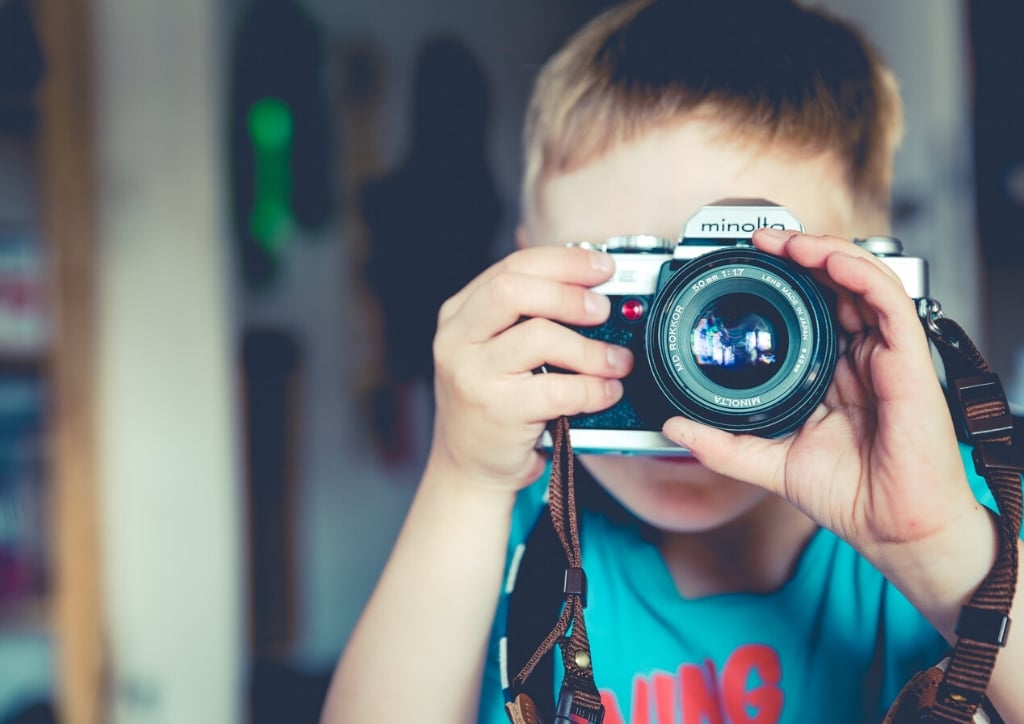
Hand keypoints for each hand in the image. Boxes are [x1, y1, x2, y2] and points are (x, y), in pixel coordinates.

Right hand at [429, 245, 633, 493]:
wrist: (468, 468)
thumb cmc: (492, 405)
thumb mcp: (494, 351)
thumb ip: (527, 316)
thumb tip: (591, 287)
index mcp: (459, 315)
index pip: (512, 267)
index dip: (563, 262)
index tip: (601, 266)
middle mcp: (458, 340)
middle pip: (514, 290)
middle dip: (570, 293)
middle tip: (603, 310)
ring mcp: (473, 375)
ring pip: (541, 337)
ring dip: (590, 348)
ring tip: (615, 361)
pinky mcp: (497, 411)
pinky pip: (558, 388)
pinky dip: (593, 388)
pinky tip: (606, 392)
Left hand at [661, 228, 977, 556]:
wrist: (891, 530)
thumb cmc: (850, 496)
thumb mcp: (768, 462)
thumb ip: (721, 444)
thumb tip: (673, 426)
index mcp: (833, 372)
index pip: (813, 308)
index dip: (784, 280)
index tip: (746, 264)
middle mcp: (860, 356)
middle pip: (836, 284)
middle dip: (799, 253)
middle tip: (760, 241)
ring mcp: (885, 355)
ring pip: (862, 280)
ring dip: (825, 252)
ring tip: (786, 242)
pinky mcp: (909, 360)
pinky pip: (889, 302)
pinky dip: (859, 273)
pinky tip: (828, 260)